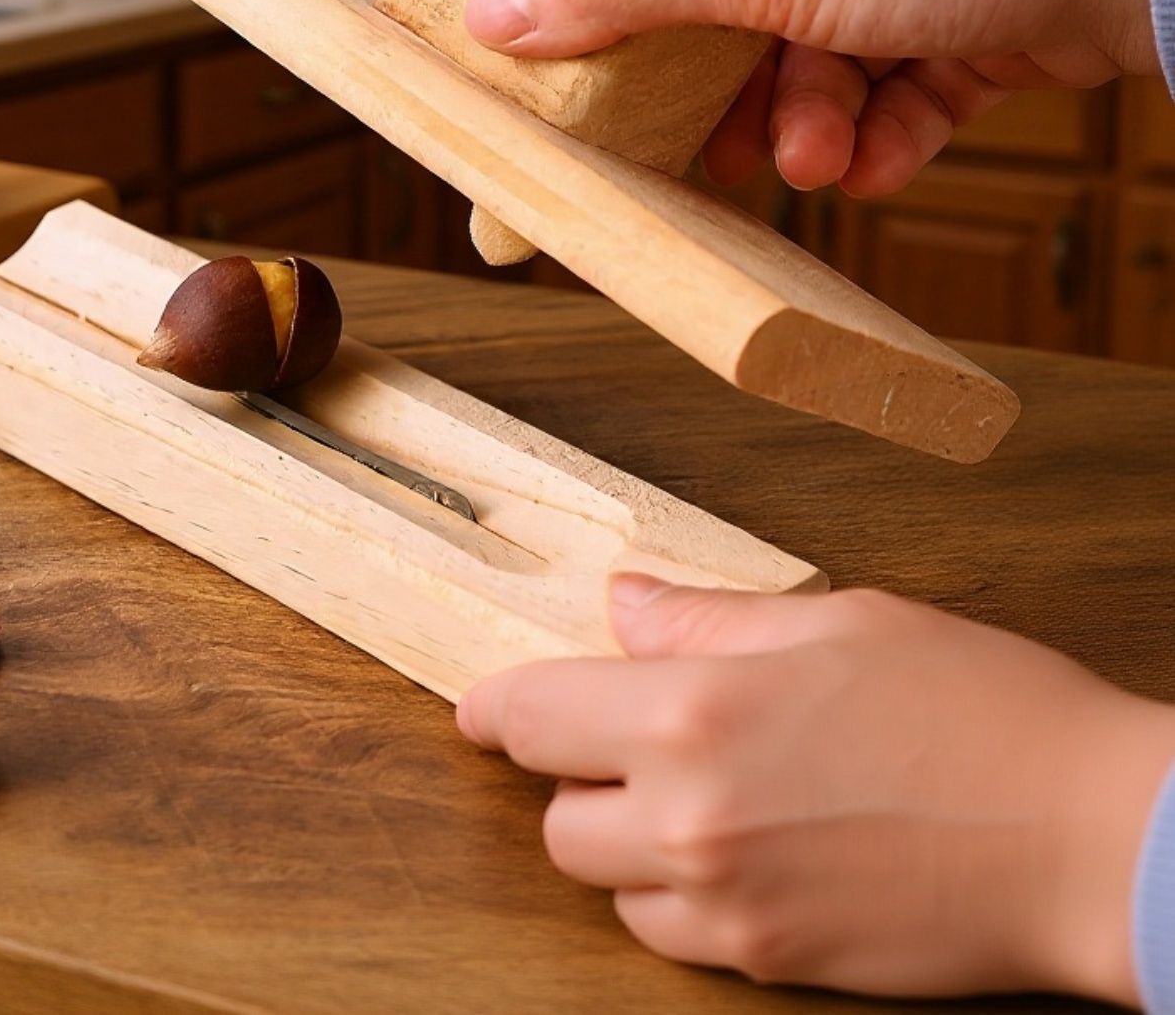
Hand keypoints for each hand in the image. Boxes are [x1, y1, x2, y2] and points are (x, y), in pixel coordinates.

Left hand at [457, 576, 1174, 1002]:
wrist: (1089, 837)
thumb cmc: (976, 706)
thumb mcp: (836, 622)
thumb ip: (707, 619)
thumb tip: (623, 606)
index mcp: (695, 709)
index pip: (534, 717)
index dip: (494, 710)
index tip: (481, 709)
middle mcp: (691, 815)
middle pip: (555, 819)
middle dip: (573, 776)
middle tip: (628, 740)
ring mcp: (730, 903)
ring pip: (607, 886)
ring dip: (624, 843)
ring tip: (696, 796)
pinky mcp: (773, 963)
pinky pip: (673, 938)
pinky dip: (677, 899)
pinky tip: (739, 852)